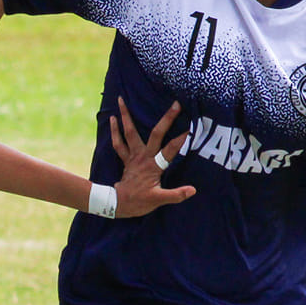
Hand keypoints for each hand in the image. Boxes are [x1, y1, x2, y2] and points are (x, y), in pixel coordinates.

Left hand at [108, 98, 196, 218]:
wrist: (119, 204)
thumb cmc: (140, 202)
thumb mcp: (159, 200)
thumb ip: (176, 194)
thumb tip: (192, 190)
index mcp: (154, 165)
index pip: (171, 150)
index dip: (181, 140)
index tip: (192, 128)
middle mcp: (143, 157)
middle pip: (156, 134)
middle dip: (167, 119)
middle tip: (175, 104)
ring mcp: (133, 156)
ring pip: (129, 133)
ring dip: (126, 116)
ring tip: (121, 100)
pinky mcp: (126, 158)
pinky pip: (118, 142)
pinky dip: (115, 131)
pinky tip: (113, 119)